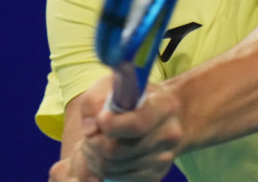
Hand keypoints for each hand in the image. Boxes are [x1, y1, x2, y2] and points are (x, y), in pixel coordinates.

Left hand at [60, 75, 182, 181]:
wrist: (165, 116)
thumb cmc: (135, 97)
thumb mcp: (116, 84)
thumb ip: (96, 100)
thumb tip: (91, 129)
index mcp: (164, 106)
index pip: (137, 124)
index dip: (111, 125)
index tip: (100, 118)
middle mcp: (168, 135)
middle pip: (118, 150)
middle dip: (93, 143)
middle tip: (88, 134)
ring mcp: (163, 158)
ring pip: (113, 167)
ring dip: (94, 156)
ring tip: (92, 142)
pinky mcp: (155, 175)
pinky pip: (118, 178)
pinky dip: (102, 169)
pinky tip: (102, 154)